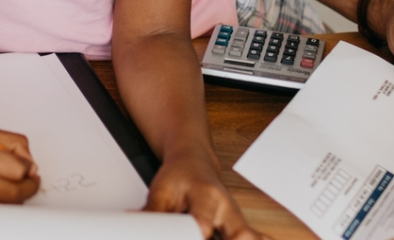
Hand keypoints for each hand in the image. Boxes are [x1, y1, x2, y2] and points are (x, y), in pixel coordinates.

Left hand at [144, 152, 264, 239]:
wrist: (194, 160)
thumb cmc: (179, 175)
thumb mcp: (161, 191)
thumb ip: (153, 214)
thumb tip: (139, 230)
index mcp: (206, 197)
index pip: (202, 223)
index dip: (198, 235)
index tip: (193, 236)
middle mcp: (226, 208)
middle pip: (239, 234)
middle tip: (211, 238)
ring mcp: (237, 218)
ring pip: (249, 236)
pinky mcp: (240, 226)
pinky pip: (255, 237)